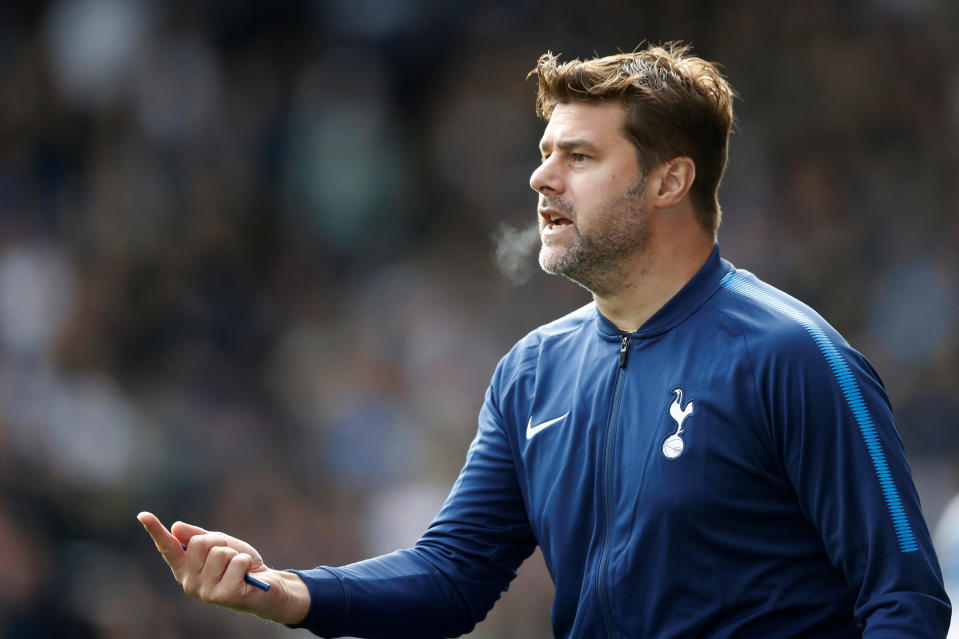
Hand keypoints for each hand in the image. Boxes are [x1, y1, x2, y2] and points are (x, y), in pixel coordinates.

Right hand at [137, 511, 309, 624]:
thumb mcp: (221, 545)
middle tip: (230, 556)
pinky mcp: (224, 595)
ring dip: (235, 554)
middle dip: (220, 542)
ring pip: (220, 552)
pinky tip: (246, 576)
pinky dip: (246, 562)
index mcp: (186, 569)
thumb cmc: (240, 566)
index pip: (168, 547)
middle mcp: (190, 583)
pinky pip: (237, 562)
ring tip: (238, 568)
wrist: (265, 588)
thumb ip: (199, 537)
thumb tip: (175, 527)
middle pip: (199, 543)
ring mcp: (205, 592)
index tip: (142, 515)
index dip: (155, 530)